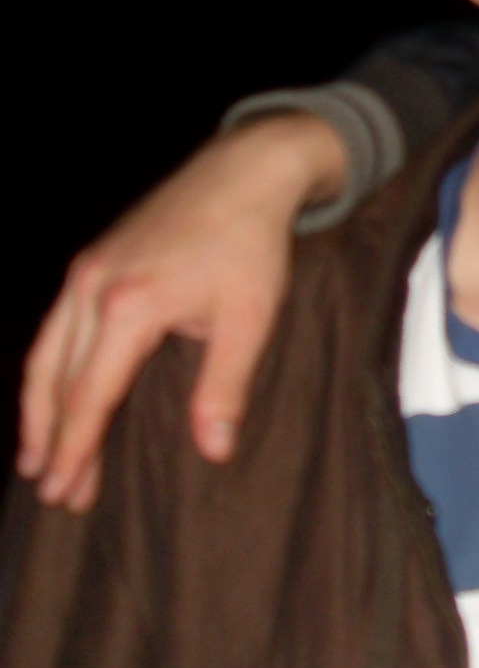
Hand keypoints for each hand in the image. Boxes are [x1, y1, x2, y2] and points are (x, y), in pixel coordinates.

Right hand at [16, 113, 345, 510]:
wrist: (244, 174)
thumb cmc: (253, 246)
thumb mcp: (250, 319)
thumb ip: (225, 385)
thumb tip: (215, 451)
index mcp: (129, 307)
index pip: (91, 395)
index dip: (77, 449)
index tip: (66, 491)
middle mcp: (92, 289)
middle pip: (59, 382)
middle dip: (54, 441)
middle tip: (53, 493)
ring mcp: (85, 273)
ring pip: (45, 356)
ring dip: (39, 411)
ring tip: (36, 459)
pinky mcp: (91, 263)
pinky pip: (55, 329)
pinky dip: (47, 370)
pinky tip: (51, 396)